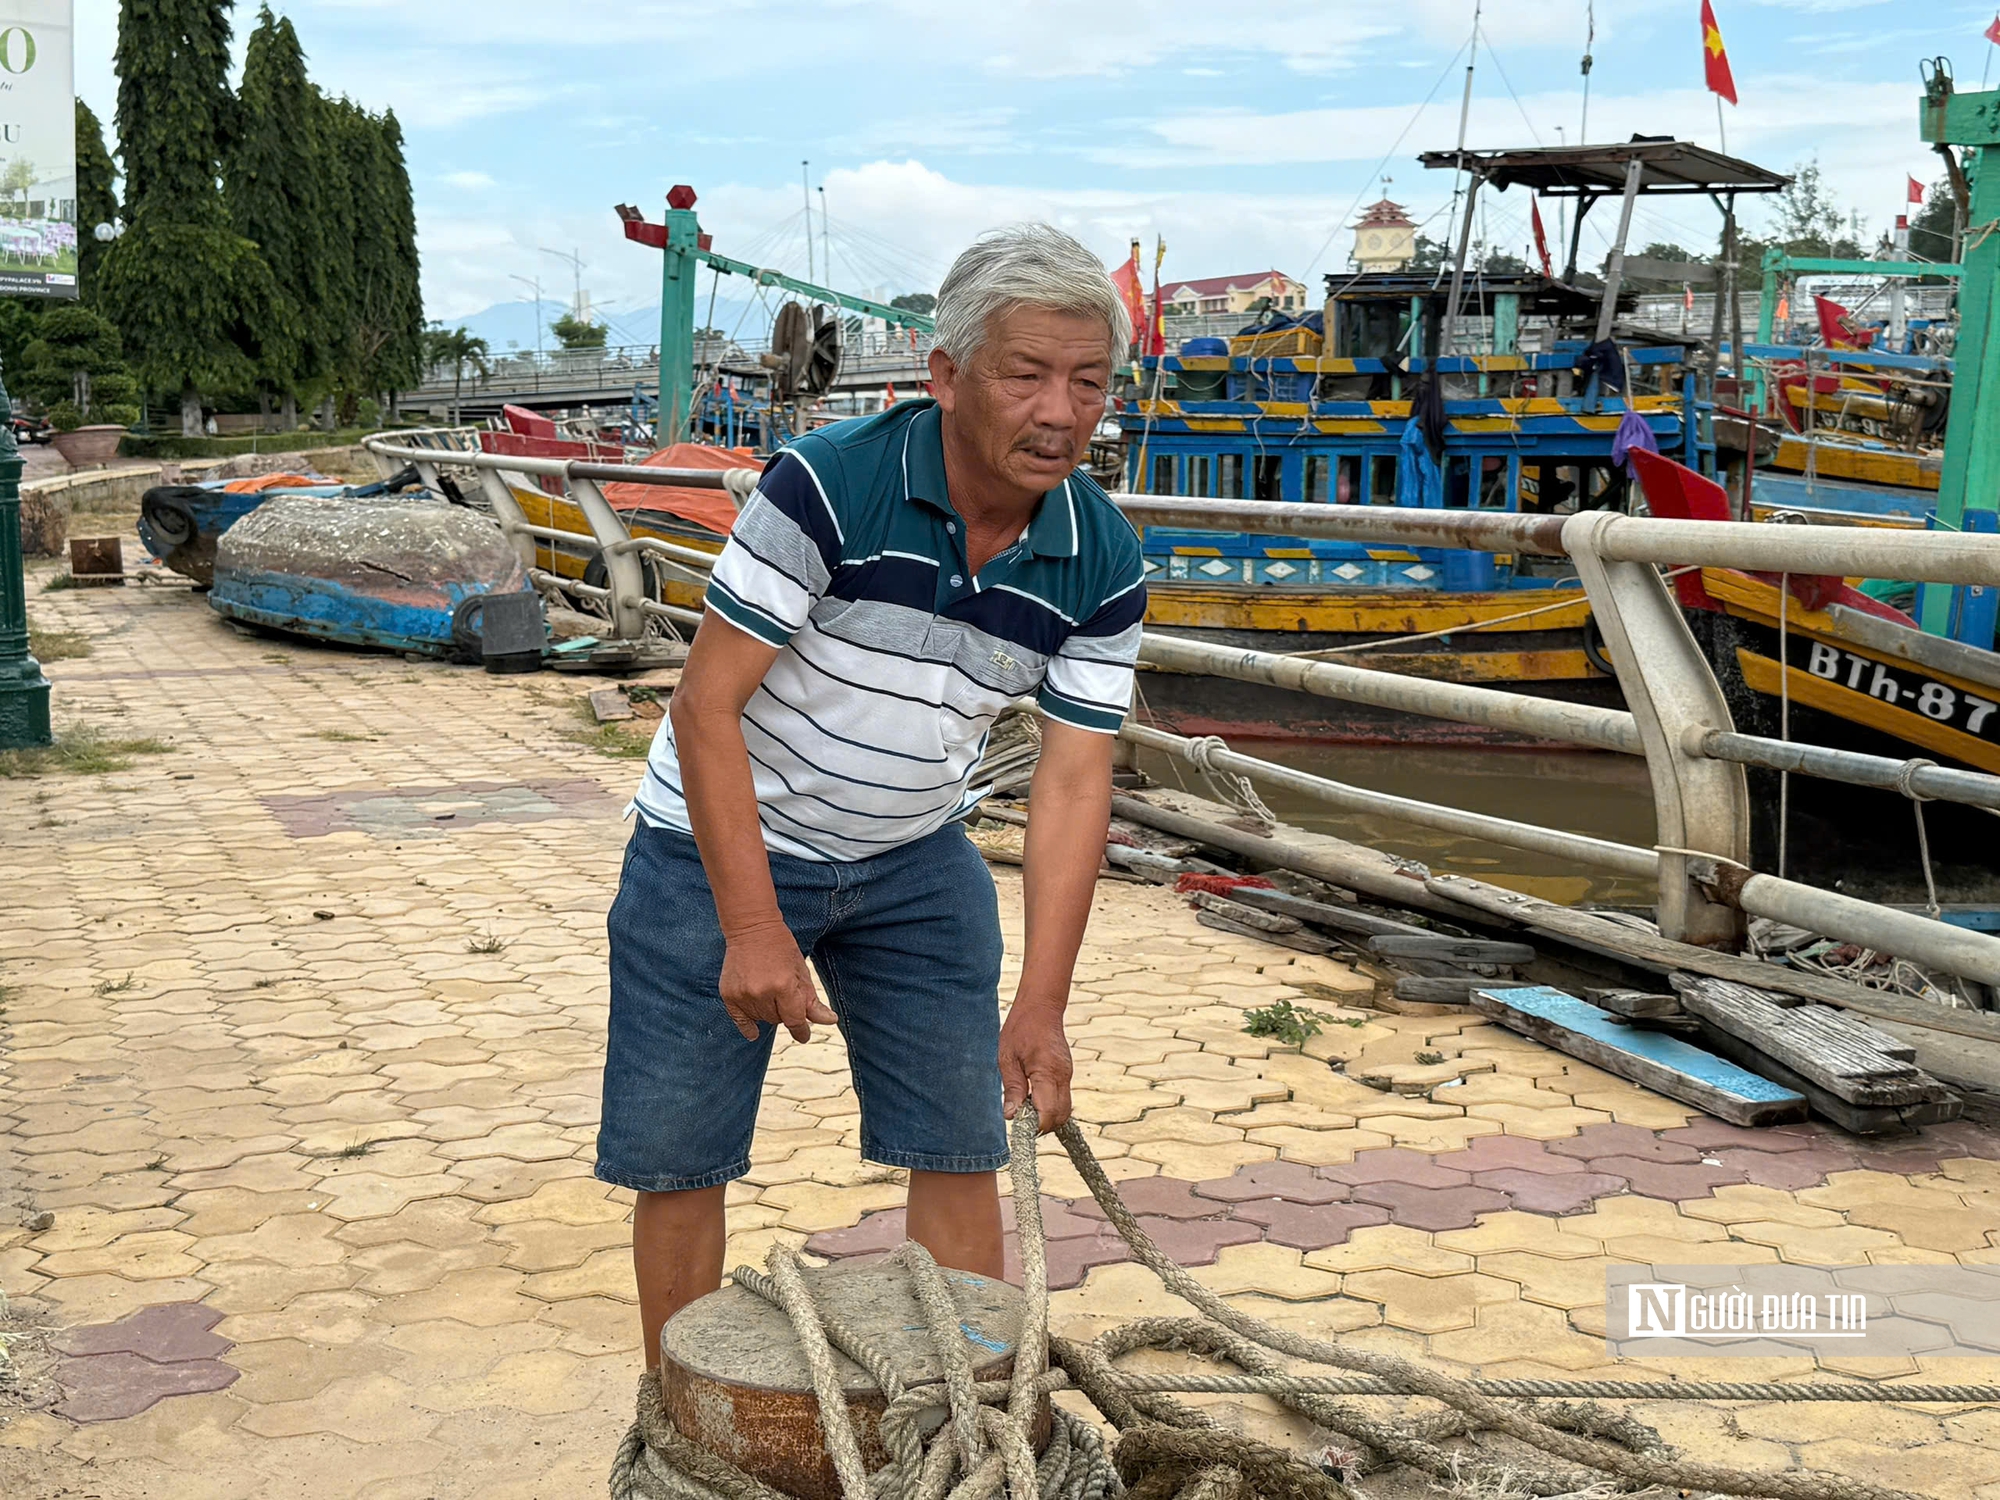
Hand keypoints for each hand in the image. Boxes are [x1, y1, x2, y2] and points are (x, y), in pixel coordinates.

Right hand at [719, 920, 833, 1041]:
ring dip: (768, 1012)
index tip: (803, 1035)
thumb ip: (812, 1001)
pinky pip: (740, 1021)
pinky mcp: (729, 995)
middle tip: (781, 991)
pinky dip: (748, 1026)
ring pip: (761, 1020)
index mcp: (784, 985)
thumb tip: (829, 1021)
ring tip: (767, 990)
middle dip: (784, 1011)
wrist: (751, 928)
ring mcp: (743, 995)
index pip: (795, 1020)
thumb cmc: (781, 947)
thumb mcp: (801, 971)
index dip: (801, 1031)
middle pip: (778, 1020)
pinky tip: (753, 1032)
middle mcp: (762, 993)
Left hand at [999, 1000, 1072, 1133]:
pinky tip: (1033, 1096)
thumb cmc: (1020, 1028)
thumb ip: (1012, 1089)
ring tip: (1026, 1107)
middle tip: (1021, 1118)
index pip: (1048, 1113)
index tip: (1019, 1124)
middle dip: (1042, 1125)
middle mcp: (1063, 1076)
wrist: (1041, 1007)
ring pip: (1064, 1110)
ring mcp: (1068, 1075)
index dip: (1034, 1125)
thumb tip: (1011, 1116)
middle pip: (1060, 1117)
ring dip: (1047, 1116)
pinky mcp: (1067, 1074)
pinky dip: (1050, 1106)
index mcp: (1047, 1072)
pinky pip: (1063, 1099)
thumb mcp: (1007, 1058)